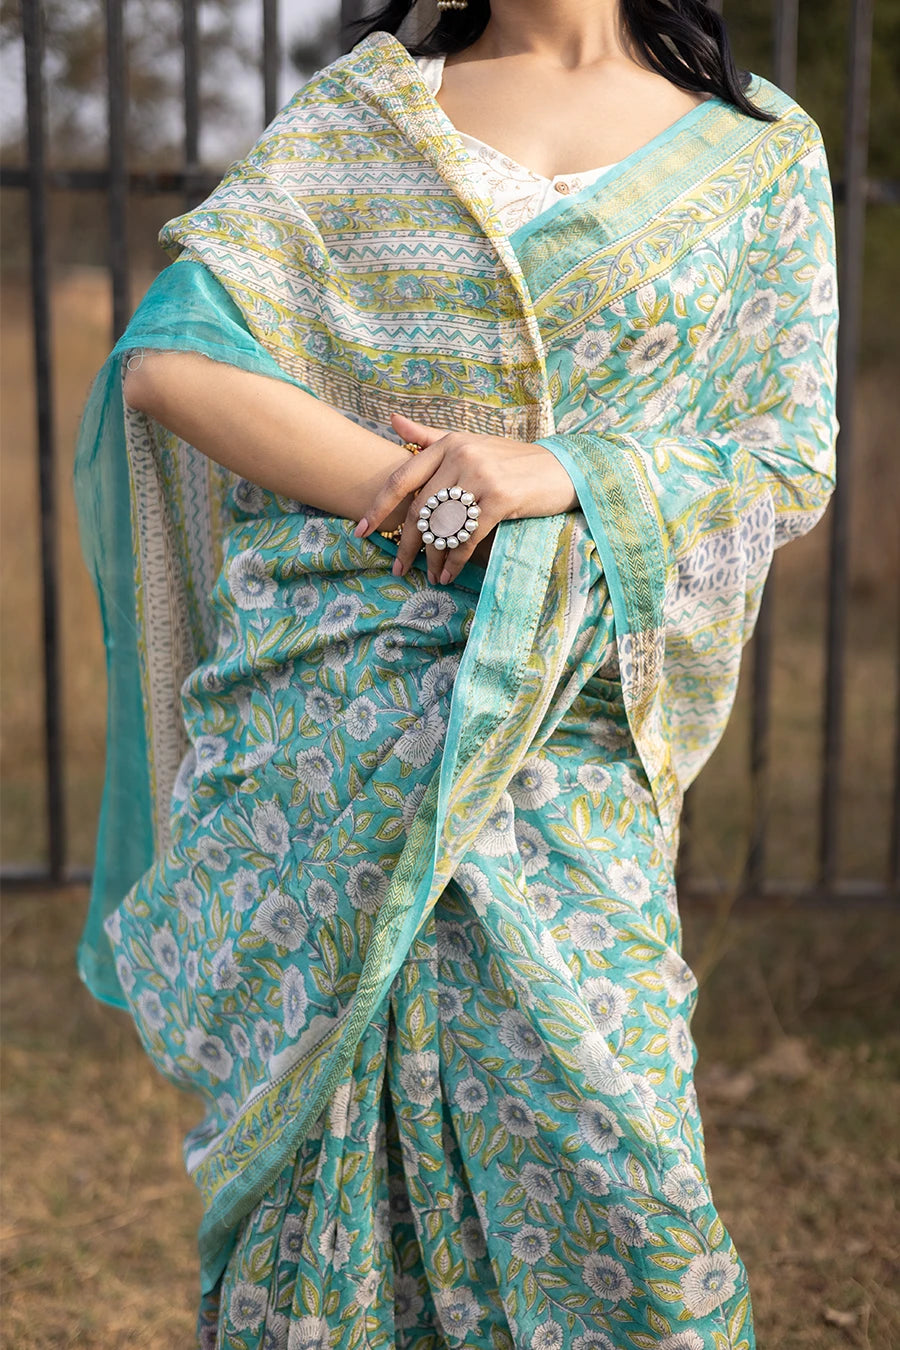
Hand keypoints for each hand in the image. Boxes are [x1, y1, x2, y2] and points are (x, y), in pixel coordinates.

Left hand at [354, 412, 577, 585]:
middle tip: (399, 568)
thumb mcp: (470, 443)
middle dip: (406, 543)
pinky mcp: (500, 498)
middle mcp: (460, 456)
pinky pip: (467, 537)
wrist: (561, 469)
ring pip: (442, 526)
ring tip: (429, 575)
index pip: (402, 478)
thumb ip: (429, 437)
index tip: (362, 530)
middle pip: (420, 509)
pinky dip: (455, 560)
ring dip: (432, 557)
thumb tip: (392, 421)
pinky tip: (449, 574)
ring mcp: (480, 476)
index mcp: (448, 444)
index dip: (378, 506)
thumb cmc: (511, 461)